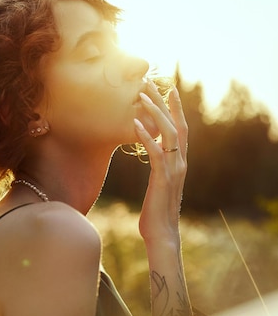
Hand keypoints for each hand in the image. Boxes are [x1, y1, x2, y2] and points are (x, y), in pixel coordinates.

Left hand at [134, 84, 187, 242]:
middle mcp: (180, 162)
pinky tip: (134, 123)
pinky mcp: (163, 179)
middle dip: (163, 102)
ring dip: (154, 112)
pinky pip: (156, 152)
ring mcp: (174, 170)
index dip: (176, 108)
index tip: (169, 88)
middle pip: (175, 124)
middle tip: (150, 82)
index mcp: (180, 162)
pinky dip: (146, 136)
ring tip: (141, 95)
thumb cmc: (157, 211)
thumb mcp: (159, 184)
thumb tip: (154, 158)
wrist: (162, 234)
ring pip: (168, 133)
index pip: (181, 128)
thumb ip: (160, 168)